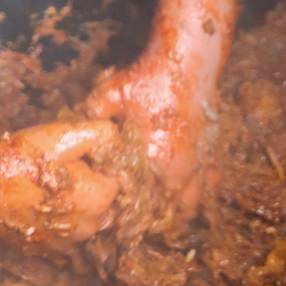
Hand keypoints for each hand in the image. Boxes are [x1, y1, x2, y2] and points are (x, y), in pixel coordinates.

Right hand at [0, 119, 119, 246]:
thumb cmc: (25, 159)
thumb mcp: (64, 136)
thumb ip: (99, 133)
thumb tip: (117, 136)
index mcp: (98, 199)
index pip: (115, 181)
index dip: (97, 166)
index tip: (77, 159)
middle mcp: (87, 228)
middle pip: (101, 204)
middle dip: (90, 189)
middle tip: (61, 171)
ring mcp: (66, 244)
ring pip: (82, 222)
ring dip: (74, 208)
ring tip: (47, 188)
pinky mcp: (46, 250)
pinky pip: (62, 236)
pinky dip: (56, 223)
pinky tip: (38, 205)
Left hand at [86, 51, 212, 213]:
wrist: (189, 60)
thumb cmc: (150, 78)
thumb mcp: (111, 93)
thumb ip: (92, 113)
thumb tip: (72, 125)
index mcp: (153, 160)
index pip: (140, 202)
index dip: (129, 215)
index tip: (119, 222)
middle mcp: (180, 167)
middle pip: (168, 210)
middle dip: (154, 219)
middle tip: (141, 225)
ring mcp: (200, 160)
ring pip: (192, 201)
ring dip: (178, 210)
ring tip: (166, 219)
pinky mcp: (212, 148)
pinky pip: (210, 181)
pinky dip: (200, 190)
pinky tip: (191, 192)